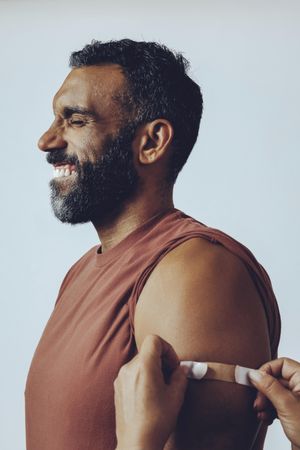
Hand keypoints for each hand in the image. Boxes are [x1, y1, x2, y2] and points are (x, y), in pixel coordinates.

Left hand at [114, 334, 187, 449]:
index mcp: (144, 366)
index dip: (167, 349)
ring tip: (161, 388)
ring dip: (152, 368)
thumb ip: (181, 376)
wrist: (137, 443)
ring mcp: (121, 377)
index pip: (154, 340)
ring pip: (140, 362)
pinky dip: (143, 376)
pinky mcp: (117, 387)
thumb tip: (183, 368)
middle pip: (148, 351)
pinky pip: (132, 372)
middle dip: (162, 360)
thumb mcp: (176, 396)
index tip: (173, 365)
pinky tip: (149, 395)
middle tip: (171, 378)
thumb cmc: (157, 421)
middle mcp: (129, 368)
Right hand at [249, 358, 299, 447]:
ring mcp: (297, 401)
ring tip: (260, 412)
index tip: (256, 381)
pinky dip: (268, 410)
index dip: (267, 370)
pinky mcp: (293, 413)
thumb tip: (254, 373)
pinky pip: (276, 404)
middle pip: (276, 378)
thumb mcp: (286, 406)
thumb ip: (269, 387)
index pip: (282, 364)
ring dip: (264, 401)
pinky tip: (266, 418)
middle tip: (258, 402)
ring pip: (274, 392)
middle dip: (264, 390)